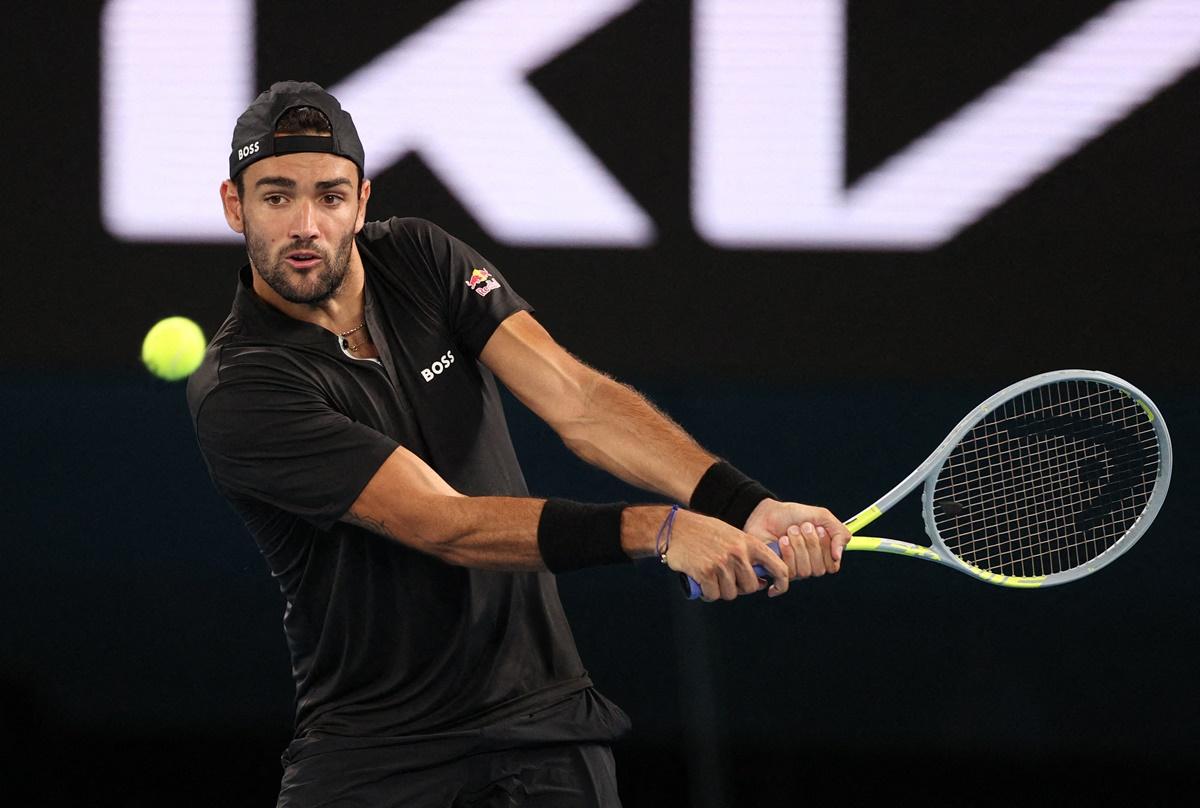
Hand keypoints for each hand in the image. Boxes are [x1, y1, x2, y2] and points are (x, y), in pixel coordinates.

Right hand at [661, 509, 791, 601]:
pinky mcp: (705, 573)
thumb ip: (749, 555)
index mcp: (750, 543)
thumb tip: (762, 582)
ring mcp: (722, 564)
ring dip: (720, 591)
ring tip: (711, 578)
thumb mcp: (733, 536)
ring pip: (731, 593)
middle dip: (740, 588)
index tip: (773, 590)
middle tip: (726, 579)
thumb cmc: (705, 534)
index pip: (779, 568)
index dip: (781, 584)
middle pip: (751, 587)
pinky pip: (713, 595)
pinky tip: (702, 582)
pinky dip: (707, 594)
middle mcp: (739, 554)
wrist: (676, 528)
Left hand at [743, 499, 850, 589]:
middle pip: (819, 569)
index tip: (819, 529)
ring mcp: (794, 570)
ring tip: (790, 531)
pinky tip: (782, 541)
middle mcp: (810, 565)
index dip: (827, 548)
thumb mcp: (821, 517)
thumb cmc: (794, 515)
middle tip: (803, 527)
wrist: (767, 512)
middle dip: (811, 544)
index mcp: (822, 555)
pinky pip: (789, 572)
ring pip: (805, 571)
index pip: (833, 566)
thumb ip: (839, 533)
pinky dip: (787, 552)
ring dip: (798, 546)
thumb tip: (838, 556)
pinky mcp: (779, 571)